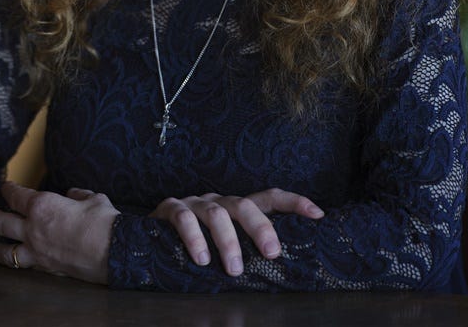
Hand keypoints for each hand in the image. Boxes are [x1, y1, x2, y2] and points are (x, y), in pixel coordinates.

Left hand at [0, 180, 118, 283]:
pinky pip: (22, 264)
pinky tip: (11, 259)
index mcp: (42, 205)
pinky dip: (13, 261)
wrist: (115, 251)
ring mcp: (37, 250)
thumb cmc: (103, 221)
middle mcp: (33, 228)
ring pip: (5, 249)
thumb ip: (77, 195)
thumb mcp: (92, 197)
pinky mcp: (45, 267)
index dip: (7, 190)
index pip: (16, 195)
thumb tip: (72, 195)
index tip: (4, 187)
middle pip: (0, 221)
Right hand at [149, 189, 323, 275]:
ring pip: (216, 213)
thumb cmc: (197, 245)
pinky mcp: (170, 209)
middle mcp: (219, 201)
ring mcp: (195, 203)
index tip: (318, 215)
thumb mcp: (226, 246)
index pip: (269, 198)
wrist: (150, 237)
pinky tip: (200, 259)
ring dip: (227, 241)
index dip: (294, 202)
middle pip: (244, 204)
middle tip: (272, 253)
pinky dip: (194, 239)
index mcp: (237, 207)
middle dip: (261, 227)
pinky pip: (184, 219)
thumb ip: (247, 249)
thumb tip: (282, 269)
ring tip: (233, 269)